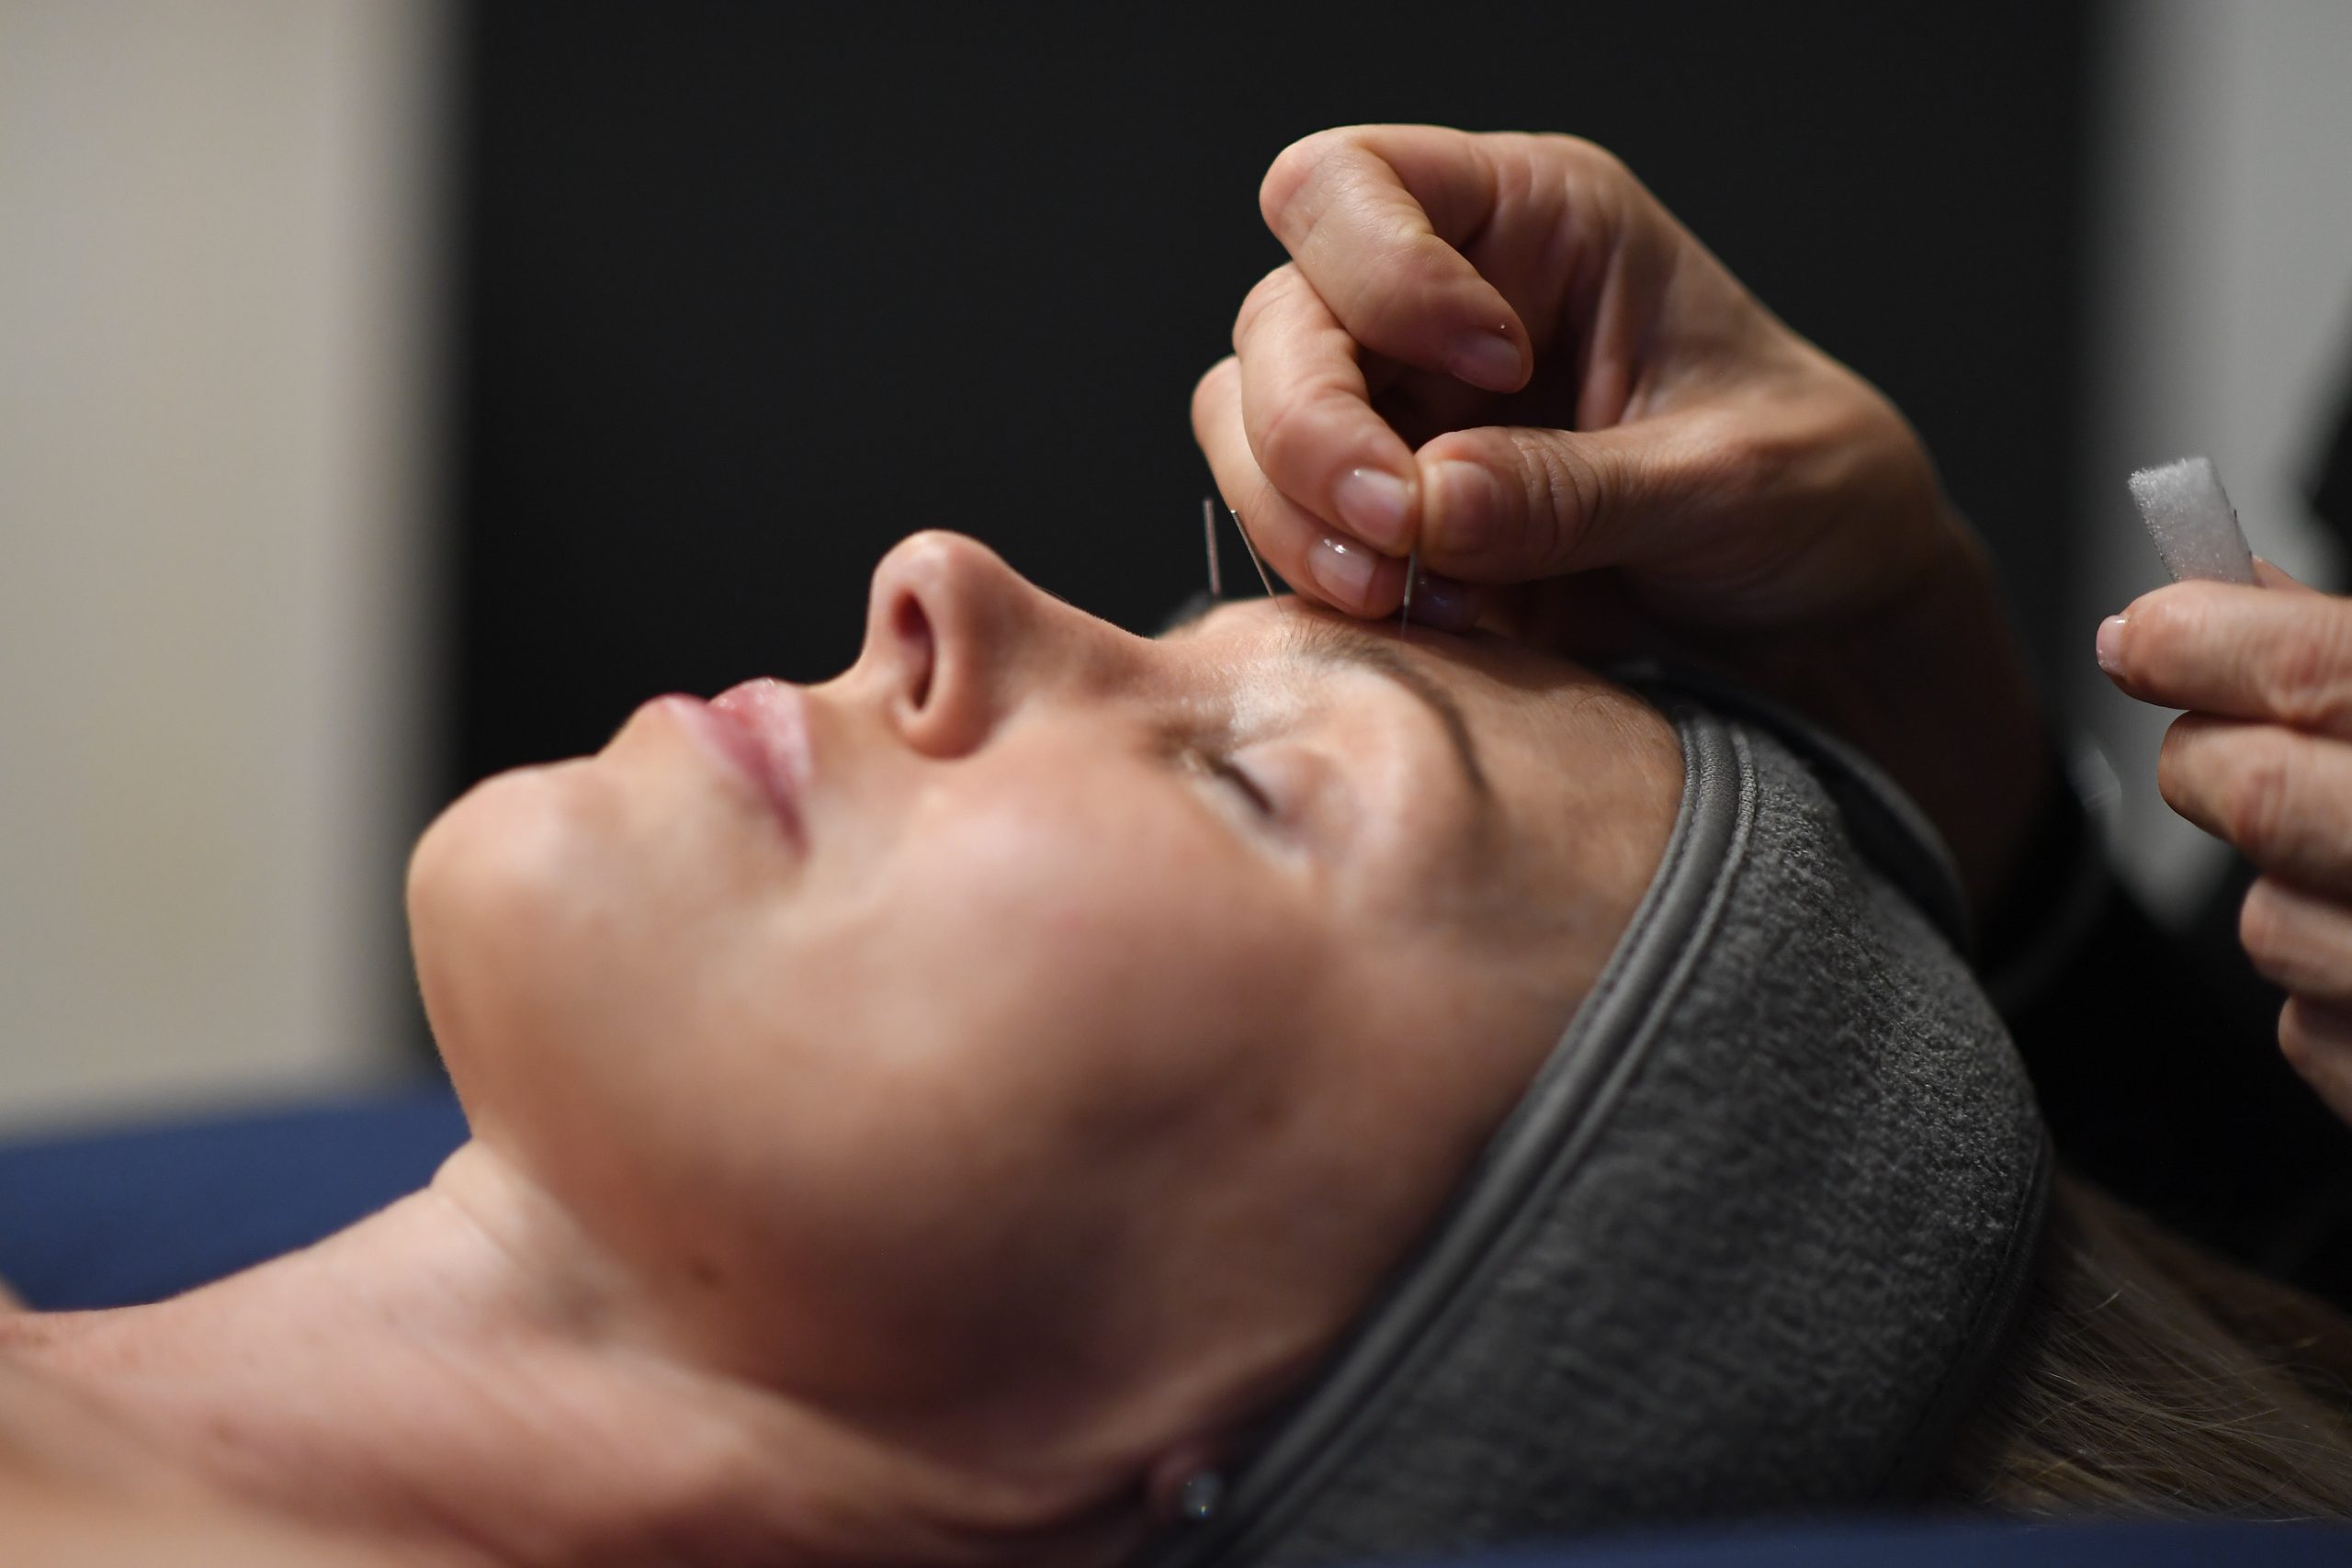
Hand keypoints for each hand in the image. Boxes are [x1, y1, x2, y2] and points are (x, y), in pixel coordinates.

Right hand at [1193, 124, 2047, 909]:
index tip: (1494, 369)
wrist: (1825, 611)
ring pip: (1246, 423)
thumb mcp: (1724, 481)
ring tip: (1398, 592)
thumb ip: (1573, 492)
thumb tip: (1421, 504)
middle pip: (1278, 319)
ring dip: (1296, 515)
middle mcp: (1442, 300)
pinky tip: (1419, 621)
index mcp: (1535, 223)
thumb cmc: (1810, 488)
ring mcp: (1400, 409)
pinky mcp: (1386, 515)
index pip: (1354, 184)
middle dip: (1311, 431)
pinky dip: (1324, 581)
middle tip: (1392, 531)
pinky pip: (1285, 528)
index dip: (1378, 272)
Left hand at [2098, 563, 2351, 1122]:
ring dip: (2283, 893)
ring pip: (2263, 925)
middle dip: (2207, 762)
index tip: (2140, 632)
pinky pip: (2308, 1034)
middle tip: (2227, 748)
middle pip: (2246, 793)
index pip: (2320, 671)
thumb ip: (2341, 654)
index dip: (2204, 638)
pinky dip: (2329, 997)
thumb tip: (2220, 582)